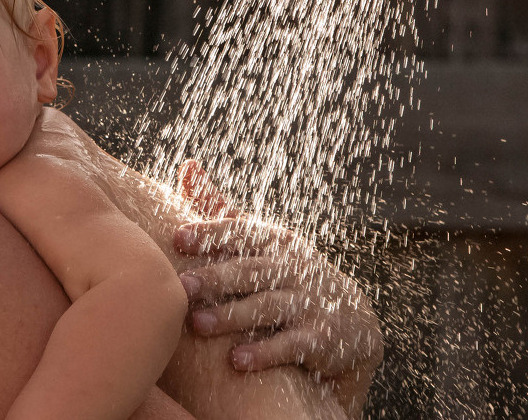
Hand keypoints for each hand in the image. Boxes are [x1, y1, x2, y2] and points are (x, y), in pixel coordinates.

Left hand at [172, 161, 382, 414]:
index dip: (209, 234)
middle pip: (249, 271)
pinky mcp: (319, 337)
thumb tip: (187, 166)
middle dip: (214, 278)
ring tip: (199, 326)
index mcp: (271, 241)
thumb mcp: (257, 238)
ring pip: (266, 307)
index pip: (239, 234)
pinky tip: (237, 361)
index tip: (177, 238)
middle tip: (182, 288)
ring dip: (232, 316)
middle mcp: (289, 268)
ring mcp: (306, 302)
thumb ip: (219, 207)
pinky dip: (265, 352)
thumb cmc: (283, 272)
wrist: (349, 319)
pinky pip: (291, 345)